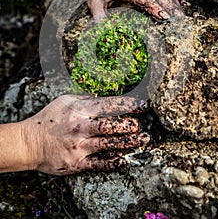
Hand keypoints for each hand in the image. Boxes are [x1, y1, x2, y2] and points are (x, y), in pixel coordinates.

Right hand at [22, 94, 148, 174]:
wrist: (30, 142)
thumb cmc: (49, 118)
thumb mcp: (65, 100)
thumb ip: (85, 98)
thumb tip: (103, 97)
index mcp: (79, 110)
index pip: (109, 104)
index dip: (128, 104)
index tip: (144, 105)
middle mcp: (81, 127)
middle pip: (110, 125)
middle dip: (129, 124)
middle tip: (141, 124)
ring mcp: (79, 146)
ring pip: (108, 144)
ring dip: (128, 142)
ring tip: (143, 139)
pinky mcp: (76, 163)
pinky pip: (98, 164)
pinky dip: (112, 162)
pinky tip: (124, 160)